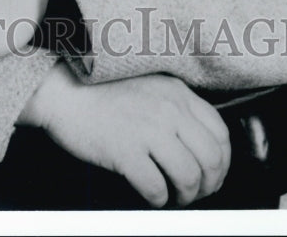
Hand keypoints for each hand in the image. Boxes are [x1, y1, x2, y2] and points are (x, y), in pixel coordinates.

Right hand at [20, 64, 230, 207]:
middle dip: (209, 185)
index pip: (220, 133)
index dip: (222, 162)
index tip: (212, 174)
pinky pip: (156, 188)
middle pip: (212, 159)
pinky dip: (158, 200)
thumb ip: (176, 108)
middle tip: (196, 192)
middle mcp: (168, 108)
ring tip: (173, 197)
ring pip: (190, 177)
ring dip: (186, 196)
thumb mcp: (150, 87)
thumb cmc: (102, 92)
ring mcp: (147, 129)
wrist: (64, 92)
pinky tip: (150, 195)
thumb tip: (199, 145)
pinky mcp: (125, 150)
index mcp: (176, 92)